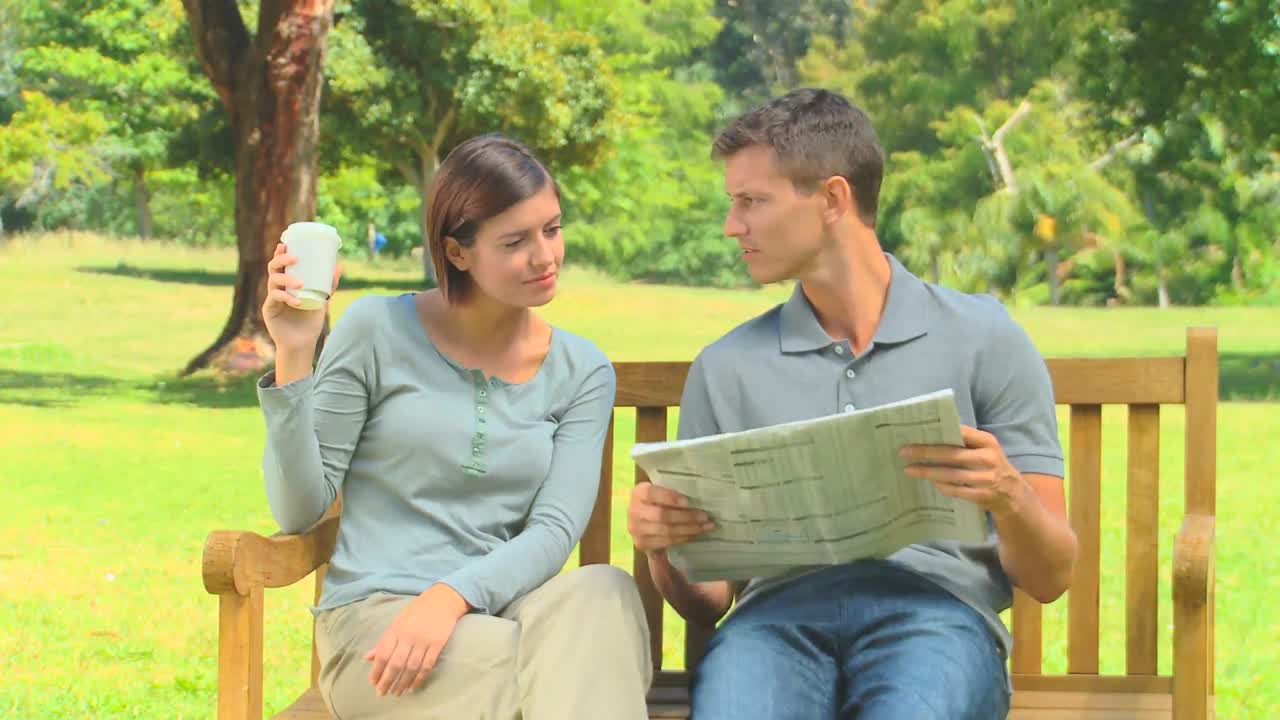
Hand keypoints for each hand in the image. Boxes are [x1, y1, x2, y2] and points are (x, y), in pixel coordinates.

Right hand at [262, 242, 341, 353]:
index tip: (285, 244)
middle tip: (295, 259)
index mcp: (287, 283)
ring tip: (300, 284)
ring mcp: (272, 298)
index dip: (280, 253)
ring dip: (287, 279)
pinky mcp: (269, 309)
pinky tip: (297, 302)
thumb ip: (329, 286)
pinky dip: (287, 297)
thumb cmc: (310, 321)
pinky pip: (275, 298)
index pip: (280, 264)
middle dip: (281, 260)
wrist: (302, 343)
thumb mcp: (322, 301)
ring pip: (273, 281)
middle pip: (273, 268)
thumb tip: (339, 266)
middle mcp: (277, 288)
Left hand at [364, 583, 468, 696]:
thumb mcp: (397, 622)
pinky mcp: (438, 645)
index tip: (373, 683)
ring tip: (397, 692)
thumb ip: (384, 641)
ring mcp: (424, 641)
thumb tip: (368, 658)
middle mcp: (408, 636)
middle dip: (387, 681)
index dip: (377, 670)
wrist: (443, 600)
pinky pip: (427, 666)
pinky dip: (419, 679)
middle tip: (382, 693)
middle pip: (396, 664)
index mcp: (396, 629)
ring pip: (411, 667)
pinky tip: (413, 686)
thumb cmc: (417, 611)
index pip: (383, 654)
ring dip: (403, 683)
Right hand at [627, 483, 714, 555]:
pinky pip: (666, 542)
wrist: (642, 521)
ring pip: (666, 531)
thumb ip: (673, 494)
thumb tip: (698, 493)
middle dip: (686, 517)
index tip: (688, 501)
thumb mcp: (660, 492)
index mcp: (638, 493)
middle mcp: (634, 511)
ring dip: (689, 529)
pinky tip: (695, 534)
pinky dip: (683, 538)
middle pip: (661, 515)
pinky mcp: (642, 544)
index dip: (669, 497)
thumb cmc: (658, 501)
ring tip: (705, 526)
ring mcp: (636, 530)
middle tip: (705, 516)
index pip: (651, 493)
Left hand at [900, 425, 1028, 516]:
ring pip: (951, 474)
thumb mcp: (985, 450)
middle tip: (903, 452)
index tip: (916, 432)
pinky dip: (942, 486)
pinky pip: (957, 491)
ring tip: (909, 470)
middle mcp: (988, 458)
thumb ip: (965, 442)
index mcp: (987, 442)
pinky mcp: (983, 496)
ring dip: (928, 472)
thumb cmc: (992, 467)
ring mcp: (986, 478)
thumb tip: (931, 435)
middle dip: (925, 453)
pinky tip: (930, 483)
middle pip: (951, 454)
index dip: (938, 432)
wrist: (1014, 496)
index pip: (961, 432)